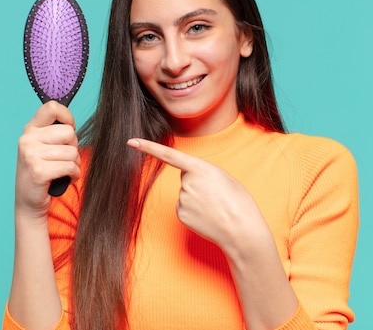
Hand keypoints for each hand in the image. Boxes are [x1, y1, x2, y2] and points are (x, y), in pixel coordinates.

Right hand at [15, 101, 80, 220]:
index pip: (52, 107)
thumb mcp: (43, 147)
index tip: (69, 131)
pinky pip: (71, 167)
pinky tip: (65, 179)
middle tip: (63, 159)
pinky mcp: (39, 171)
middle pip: (69, 132)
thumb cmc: (42, 172)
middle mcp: (28, 139)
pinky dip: (74, 175)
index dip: (67, 117)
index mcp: (30, 129)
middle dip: (73, 147)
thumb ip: (54, 132)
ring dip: (74, 164)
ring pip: (73, 152)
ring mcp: (31, 155)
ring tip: (62, 171)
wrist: (29, 202)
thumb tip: (72, 123)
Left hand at [127, 138, 262, 252]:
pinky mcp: (180, 215)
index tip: (131, 142)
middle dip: (198, 182)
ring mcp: (182, 200)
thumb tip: (186, 179)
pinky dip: (194, 210)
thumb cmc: (237, 201)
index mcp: (200, 168)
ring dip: (198, 197)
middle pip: (185, 176)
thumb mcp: (223, 177)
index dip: (148, 147)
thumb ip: (202, 172)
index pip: (168, 155)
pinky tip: (208, 216)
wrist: (241, 230)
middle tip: (216, 194)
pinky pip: (184, 207)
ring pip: (185, 193)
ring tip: (215, 206)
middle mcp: (187, 183)